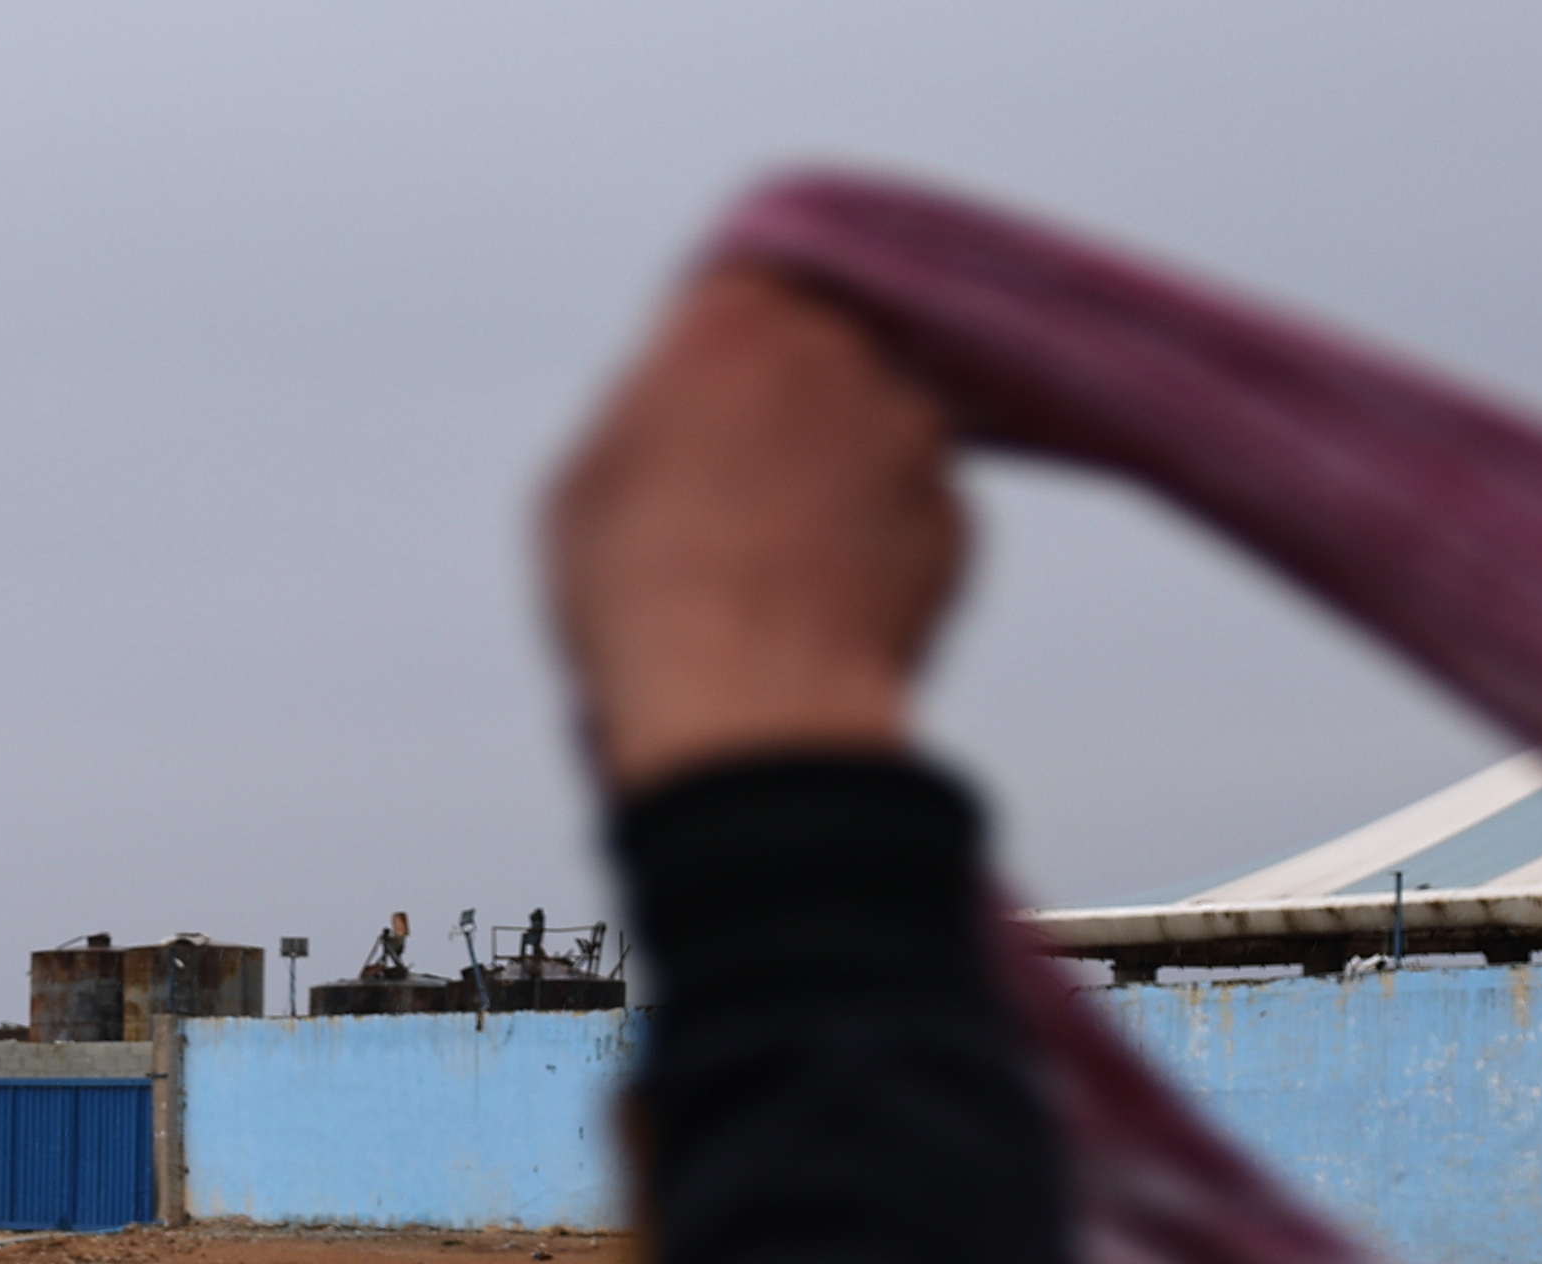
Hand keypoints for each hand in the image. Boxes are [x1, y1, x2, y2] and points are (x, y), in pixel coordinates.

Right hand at [540, 267, 963, 794]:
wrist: (748, 707)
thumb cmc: (638, 594)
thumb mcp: (582, 482)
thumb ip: (642, 410)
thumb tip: (674, 408)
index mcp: (736, 318)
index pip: (744, 278)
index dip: (721, 344)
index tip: (702, 391)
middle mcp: (842, 350)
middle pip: (818, 355)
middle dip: (786, 410)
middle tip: (731, 496)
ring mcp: (913, 431)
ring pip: (873, 435)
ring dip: (836, 482)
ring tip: (773, 573)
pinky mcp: (959, 517)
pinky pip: (912, 518)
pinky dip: (876, 553)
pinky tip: (820, 612)